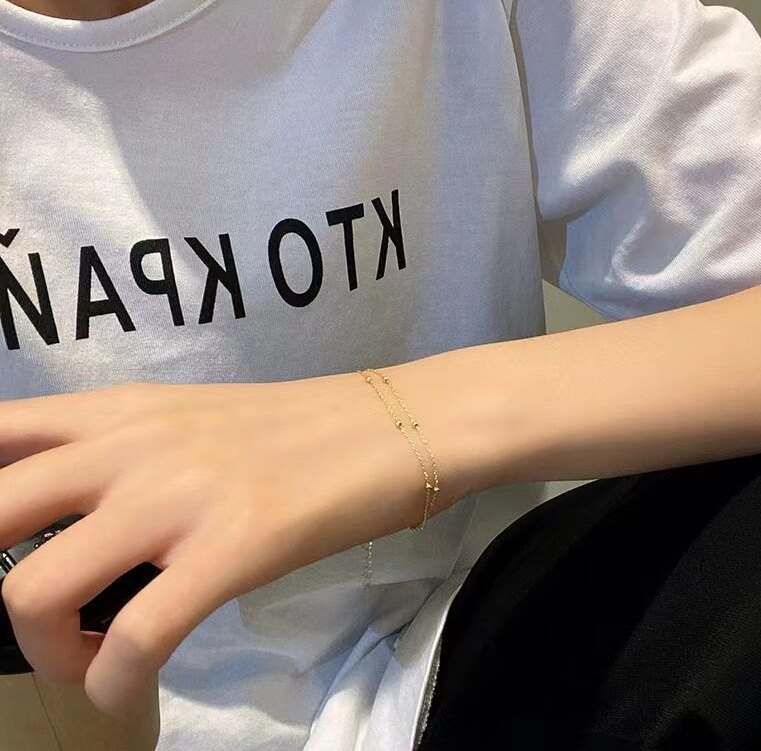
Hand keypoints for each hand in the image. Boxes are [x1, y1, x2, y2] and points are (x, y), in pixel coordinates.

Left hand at [0, 373, 458, 717]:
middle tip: (47, 619)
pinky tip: (135, 684)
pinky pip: (135, 639)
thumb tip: (70, 513)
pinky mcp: (234, 547)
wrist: (390, 426)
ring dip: (47, 651)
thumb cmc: (297, 428)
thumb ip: (126, 454)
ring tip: (93, 658)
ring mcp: (180, 496)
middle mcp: (133, 446)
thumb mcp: (193, 422)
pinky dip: (115, 684)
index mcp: (122, 411)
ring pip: (35, 591)